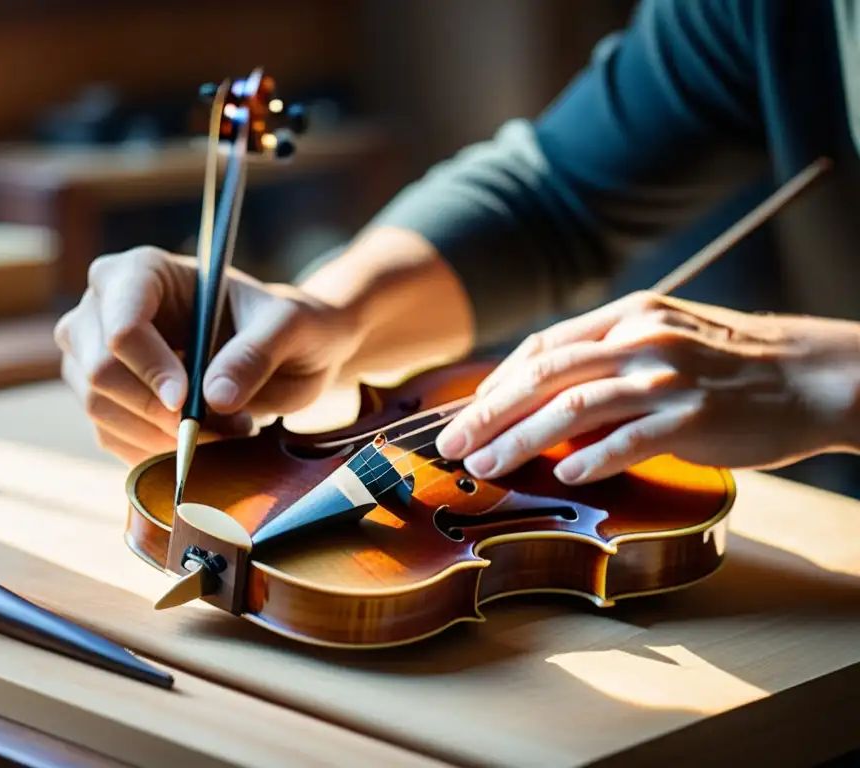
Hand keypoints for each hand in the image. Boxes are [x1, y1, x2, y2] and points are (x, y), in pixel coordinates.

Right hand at [54, 246, 362, 464]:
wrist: (286, 354)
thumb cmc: (284, 326)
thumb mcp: (289, 327)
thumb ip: (255, 353)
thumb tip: (215, 398)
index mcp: (142, 272)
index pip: (122, 324)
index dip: (150, 368)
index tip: (188, 403)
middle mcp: (103, 308)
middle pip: (101, 371)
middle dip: (160, 411)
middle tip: (222, 428)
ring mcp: (94, 355)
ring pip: (100, 409)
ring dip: (163, 436)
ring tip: (226, 430)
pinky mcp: (104, 400)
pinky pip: (111, 438)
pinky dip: (157, 452)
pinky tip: (203, 443)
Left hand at [436, 291, 859, 482]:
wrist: (813, 375)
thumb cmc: (730, 364)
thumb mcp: (664, 339)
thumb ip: (607, 360)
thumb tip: (545, 404)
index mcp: (628, 315)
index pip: (544, 346)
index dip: (497, 381)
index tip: (466, 412)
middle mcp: (641, 339)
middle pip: (546, 375)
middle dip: (489, 412)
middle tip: (451, 444)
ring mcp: (668, 377)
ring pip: (575, 407)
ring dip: (521, 439)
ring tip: (487, 466)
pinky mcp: (695, 417)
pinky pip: (631, 439)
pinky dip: (592, 457)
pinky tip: (562, 474)